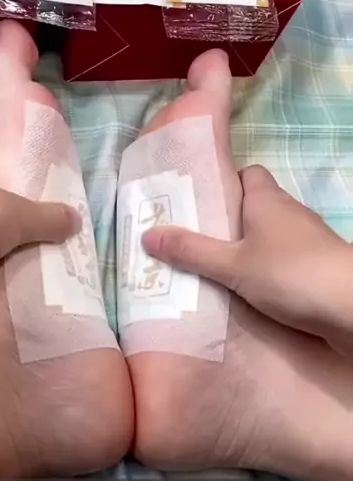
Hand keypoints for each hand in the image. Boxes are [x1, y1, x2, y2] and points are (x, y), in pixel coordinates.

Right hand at [142, 165, 352, 352]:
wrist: (351, 307)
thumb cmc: (289, 273)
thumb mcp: (231, 265)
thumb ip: (191, 251)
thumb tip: (147, 234)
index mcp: (267, 199)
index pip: (248, 174)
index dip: (226, 183)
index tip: (201, 202)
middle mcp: (290, 212)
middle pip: (256, 206)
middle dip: (230, 222)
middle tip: (197, 241)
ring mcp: (308, 240)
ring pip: (271, 235)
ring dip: (249, 249)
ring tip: (215, 269)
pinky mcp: (318, 267)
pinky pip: (285, 260)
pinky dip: (268, 270)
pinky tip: (250, 291)